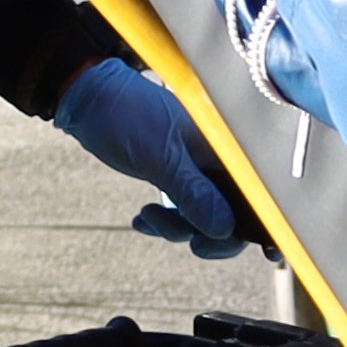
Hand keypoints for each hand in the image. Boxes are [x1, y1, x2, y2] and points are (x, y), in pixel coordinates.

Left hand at [57, 56, 239, 252]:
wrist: (92, 100)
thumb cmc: (129, 116)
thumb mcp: (162, 159)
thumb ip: (195, 194)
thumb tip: (224, 230)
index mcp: (227, 147)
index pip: (255, 195)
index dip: (248, 227)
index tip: (232, 246)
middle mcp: (220, 158)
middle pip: (233, 212)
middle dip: (205, 232)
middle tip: (186, 239)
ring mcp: (200, 166)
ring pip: (205, 214)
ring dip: (177, 226)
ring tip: (149, 216)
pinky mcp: (180, 173)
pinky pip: (184, 208)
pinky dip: (166, 219)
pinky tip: (145, 217)